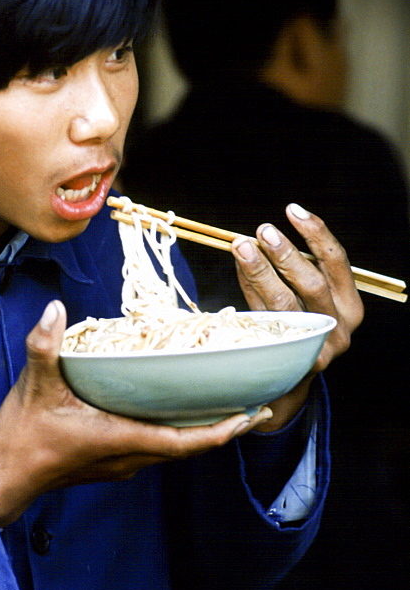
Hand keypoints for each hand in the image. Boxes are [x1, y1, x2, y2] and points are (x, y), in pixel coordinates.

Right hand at [0, 300, 272, 525]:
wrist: (2, 481)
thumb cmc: (22, 439)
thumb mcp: (33, 387)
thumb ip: (45, 346)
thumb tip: (55, 308)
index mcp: (121, 439)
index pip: (186, 442)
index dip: (224, 431)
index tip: (253, 415)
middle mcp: (129, 457)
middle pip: (189, 447)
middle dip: (224, 429)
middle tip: (253, 405)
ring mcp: (121, 463)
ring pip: (174, 449)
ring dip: (201, 432)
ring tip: (224, 406)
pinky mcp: (110, 462)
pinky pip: (156, 447)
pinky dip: (176, 432)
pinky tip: (175, 410)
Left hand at [230, 202, 363, 429]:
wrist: (289, 380)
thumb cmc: (298, 323)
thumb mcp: (306, 296)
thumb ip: (290, 268)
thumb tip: (258, 237)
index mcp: (350, 305)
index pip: (337, 262)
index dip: (316, 233)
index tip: (293, 210)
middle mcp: (338, 327)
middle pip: (311, 283)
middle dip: (286, 253)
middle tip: (263, 230)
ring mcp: (313, 347)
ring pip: (284, 303)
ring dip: (261, 270)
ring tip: (242, 245)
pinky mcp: (286, 359)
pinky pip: (262, 319)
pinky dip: (248, 292)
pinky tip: (238, 271)